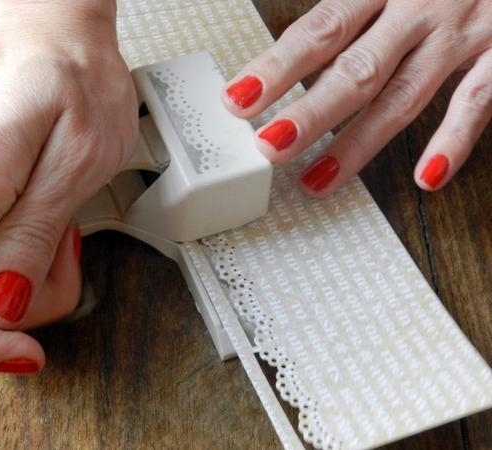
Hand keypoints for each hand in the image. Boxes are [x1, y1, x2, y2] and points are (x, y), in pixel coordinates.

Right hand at [0, 0, 137, 373]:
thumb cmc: (72, 82)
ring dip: (30, 278)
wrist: (53, 41)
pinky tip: (49, 222)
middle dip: (23, 305)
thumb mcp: (76, 160)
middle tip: (67, 249)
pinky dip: (25, 260)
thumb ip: (32, 234)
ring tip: (65, 225)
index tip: (21, 353)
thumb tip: (1, 305)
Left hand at [223, 0, 491, 195]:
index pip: (321, 30)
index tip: (238, 100)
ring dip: (357, 143)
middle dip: (309, 113)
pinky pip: (477, 101)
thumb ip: (349, 11)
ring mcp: (462, 31)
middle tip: (269, 146)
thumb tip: (300, 50)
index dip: (277, 67)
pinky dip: (454, 140)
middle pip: (356, 69)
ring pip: (403, 95)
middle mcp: (420, 6)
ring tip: (316, 180)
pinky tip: (427, 177)